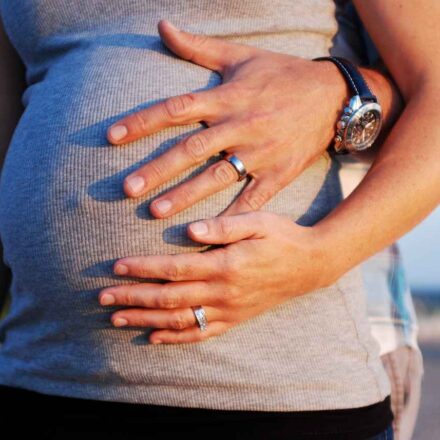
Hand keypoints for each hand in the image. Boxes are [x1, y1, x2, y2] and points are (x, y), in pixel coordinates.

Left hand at [98, 212, 335, 343]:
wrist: (310, 265)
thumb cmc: (282, 237)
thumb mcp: (258, 221)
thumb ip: (224, 226)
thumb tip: (189, 231)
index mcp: (225, 265)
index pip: (174, 268)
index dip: (143, 268)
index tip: (116, 266)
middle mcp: (223, 292)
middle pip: (169, 298)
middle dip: (133, 297)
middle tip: (103, 298)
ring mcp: (228, 310)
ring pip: (179, 319)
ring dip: (145, 319)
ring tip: (117, 319)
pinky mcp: (235, 319)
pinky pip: (201, 333)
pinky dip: (175, 338)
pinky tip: (153, 337)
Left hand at [106, 19, 350, 216]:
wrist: (335, 96)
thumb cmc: (284, 74)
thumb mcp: (242, 56)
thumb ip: (199, 47)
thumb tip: (162, 26)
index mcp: (228, 98)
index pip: (177, 109)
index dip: (143, 121)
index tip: (111, 137)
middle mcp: (240, 126)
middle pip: (191, 150)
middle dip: (157, 169)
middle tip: (126, 189)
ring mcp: (260, 154)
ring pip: (216, 178)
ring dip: (184, 196)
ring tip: (155, 213)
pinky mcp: (278, 175)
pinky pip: (251, 200)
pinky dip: (229, 218)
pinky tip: (207, 234)